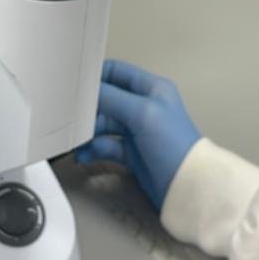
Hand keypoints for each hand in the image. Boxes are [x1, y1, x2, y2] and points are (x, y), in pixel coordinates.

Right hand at [76, 59, 200, 209]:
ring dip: (87, 131)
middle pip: (106, 99)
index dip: (95, 76)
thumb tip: (87, 89)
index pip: (116, 72)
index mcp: (152, 89)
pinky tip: (84, 154)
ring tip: (75, 140)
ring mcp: (138, 131)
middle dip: (88, 109)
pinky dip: (93, 149)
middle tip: (72, 118)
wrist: (186, 187)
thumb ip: (112, 98)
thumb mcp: (142, 113)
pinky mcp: (133, 153)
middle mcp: (144, 107)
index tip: (75, 86)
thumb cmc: (176, 147)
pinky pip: (106, 145)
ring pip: (103, 124)